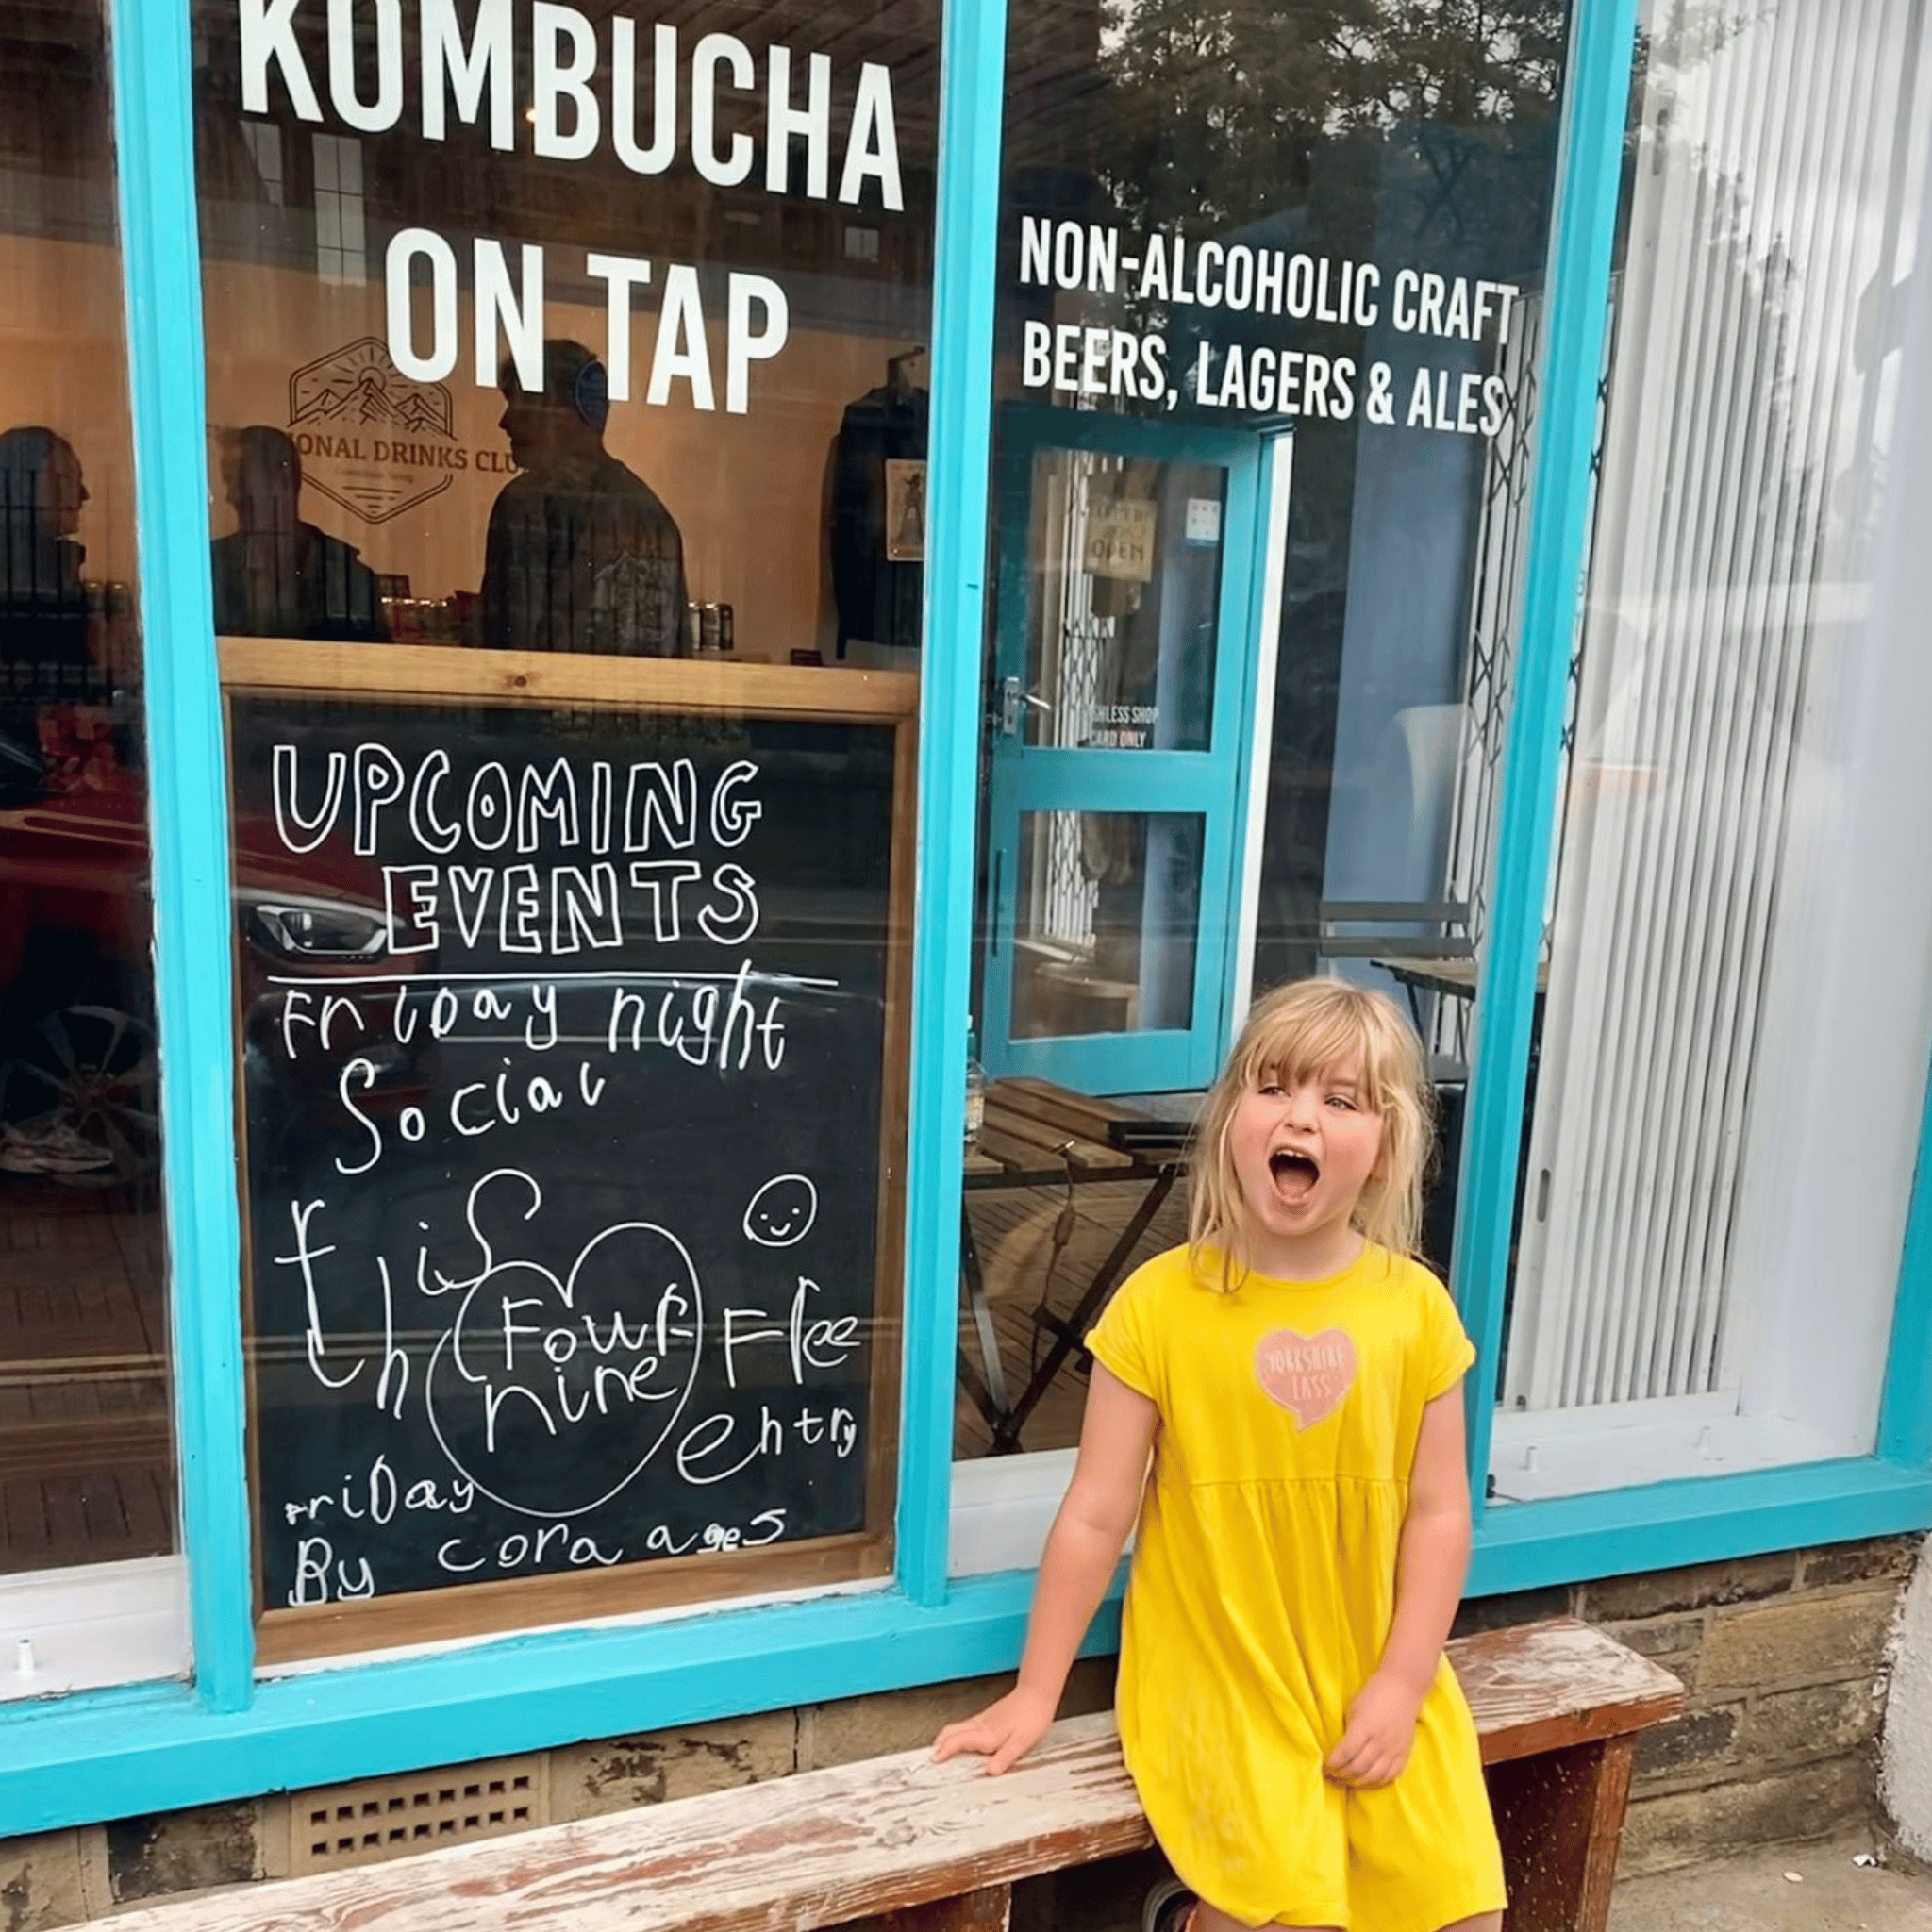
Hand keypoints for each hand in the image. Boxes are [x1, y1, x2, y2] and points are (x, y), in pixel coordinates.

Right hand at [931, 1685, 1056, 1775]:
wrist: (1037, 1693)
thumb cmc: (1031, 1717)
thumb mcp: (1021, 1742)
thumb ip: (1005, 1757)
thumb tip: (989, 1772)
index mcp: (987, 1734)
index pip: (958, 1741)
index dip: (944, 1750)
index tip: (933, 1759)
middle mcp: (981, 1725)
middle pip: (952, 1731)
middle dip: (940, 1743)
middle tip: (933, 1755)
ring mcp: (984, 1719)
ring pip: (958, 1727)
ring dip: (947, 1738)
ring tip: (942, 1749)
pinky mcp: (989, 1716)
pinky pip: (966, 1725)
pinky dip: (958, 1733)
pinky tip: (964, 1738)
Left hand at [1324, 1669, 1425, 1787]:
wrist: (1403, 1688)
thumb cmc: (1373, 1693)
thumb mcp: (1353, 1707)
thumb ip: (1348, 1729)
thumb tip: (1341, 1749)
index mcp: (1364, 1726)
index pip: (1346, 1752)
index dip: (1334, 1762)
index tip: (1325, 1764)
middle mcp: (1379, 1740)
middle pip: (1359, 1766)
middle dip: (1342, 1774)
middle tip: (1332, 1775)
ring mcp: (1394, 1748)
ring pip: (1374, 1775)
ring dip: (1358, 1782)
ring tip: (1347, 1781)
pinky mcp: (1404, 1752)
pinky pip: (1392, 1774)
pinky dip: (1378, 1781)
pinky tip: (1368, 1780)